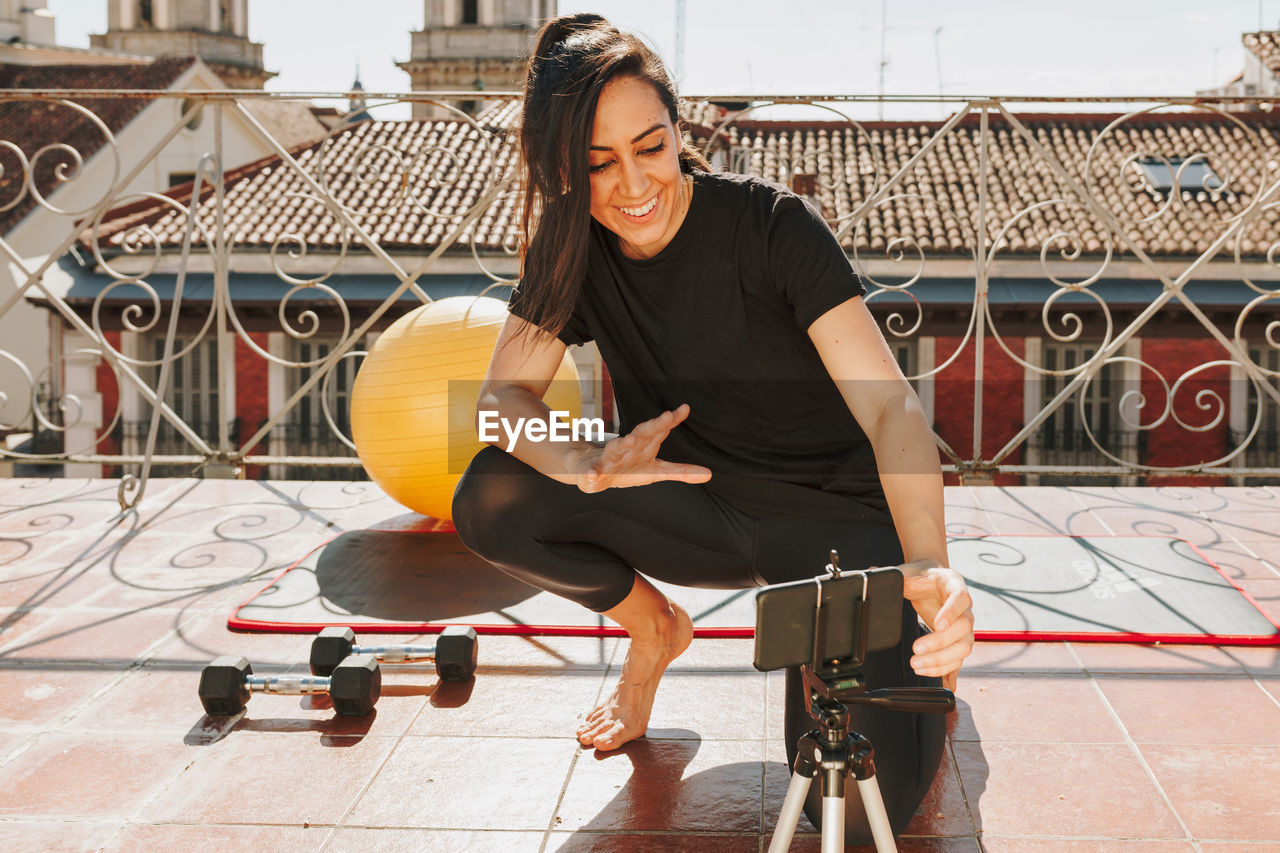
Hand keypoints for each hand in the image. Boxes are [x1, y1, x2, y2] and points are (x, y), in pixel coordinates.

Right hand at [574, 403, 712, 492]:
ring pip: (616, 449)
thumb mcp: (655, 472)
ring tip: (630, 440)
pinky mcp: (591, 472)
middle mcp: (628, 448)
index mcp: (644, 447)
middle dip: (654, 426)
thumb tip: (709, 475)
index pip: (660, 431)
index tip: (684, 409)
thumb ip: (681, 471)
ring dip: (623, 445)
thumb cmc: (626, 469)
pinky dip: (591, 473)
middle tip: (667, 417)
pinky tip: (592, 474)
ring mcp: (609, 458)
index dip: (671, 422)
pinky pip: (591, 473)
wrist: (590, 471)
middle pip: (642, 434)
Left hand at [901, 566, 973, 691]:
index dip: (951, 612)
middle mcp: (965, 608)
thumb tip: (871, 574)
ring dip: (941, 660)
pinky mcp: (958, 642)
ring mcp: (964, 627)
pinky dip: (948, 671)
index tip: (938, 623)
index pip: (960, 599)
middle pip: (963, 629)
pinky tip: (942, 682)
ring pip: (963, 648)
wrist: (931, 580)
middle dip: (940, 643)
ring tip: (918, 665)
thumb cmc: (921, 577)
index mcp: (955, 586)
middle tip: (917, 649)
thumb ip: (895, 575)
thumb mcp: (909, 572)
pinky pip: (957, 659)